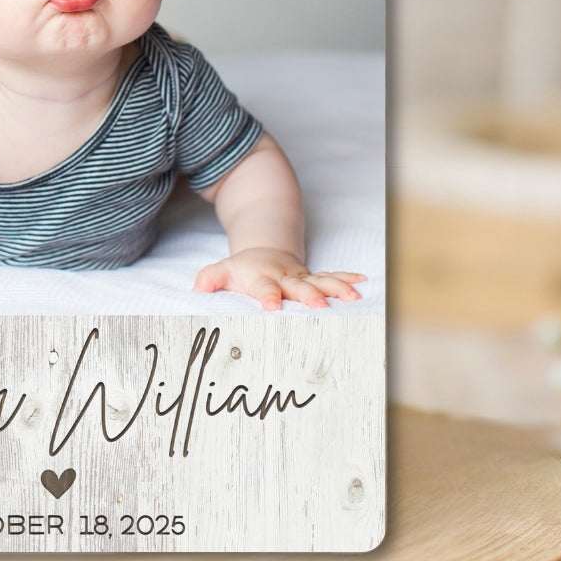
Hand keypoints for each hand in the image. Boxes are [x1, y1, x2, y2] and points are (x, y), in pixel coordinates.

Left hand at [194, 247, 365, 309]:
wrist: (262, 254)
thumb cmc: (240, 271)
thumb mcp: (220, 272)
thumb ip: (209, 280)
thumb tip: (199, 289)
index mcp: (260, 277)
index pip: (263, 288)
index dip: (267, 296)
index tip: (272, 307)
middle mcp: (284, 277)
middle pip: (297, 286)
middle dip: (309, 296)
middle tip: (320, 306)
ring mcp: (301, 277)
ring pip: (321, 281)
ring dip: (337, 288)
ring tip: (352, 297)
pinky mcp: (313, 278)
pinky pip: (332, 277)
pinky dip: (347, 279)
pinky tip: (362, 284)